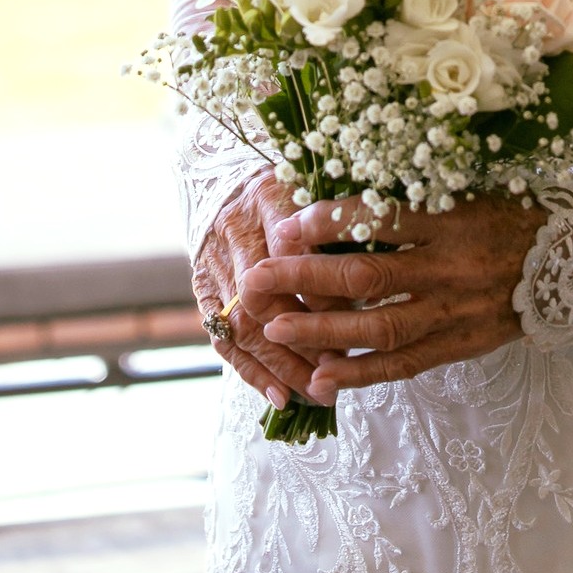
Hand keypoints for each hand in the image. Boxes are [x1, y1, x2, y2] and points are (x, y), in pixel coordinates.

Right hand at [193, 171, 339, 408]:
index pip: (294, 252)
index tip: (358, 315)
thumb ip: (337, 223)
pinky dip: (252, 371)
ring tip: (316, 393)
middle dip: (302, 338)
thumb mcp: (315, 187)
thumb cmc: (287, 183)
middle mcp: (235, 229)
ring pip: (242, 325)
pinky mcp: (202, 287)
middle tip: (338, 367)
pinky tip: (280, 397)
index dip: (323, 289)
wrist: (222, 176)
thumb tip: (371, 284)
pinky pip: (222, 337)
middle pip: (263, 296)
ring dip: (281, 365)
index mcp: (269, 195)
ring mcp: (213, 262)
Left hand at [239, 194, 546, 399]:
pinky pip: (404, 364)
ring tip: (275, 328)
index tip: (288, 222)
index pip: (381, 216)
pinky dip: (362, 374)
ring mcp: (455, 310)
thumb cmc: (511, 215)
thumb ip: (415, 199)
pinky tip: (323, 380)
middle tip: (257, 279)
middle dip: (305, 276)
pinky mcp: (460, 345)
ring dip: (322, 330)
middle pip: (367, 273)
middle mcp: (451, 265)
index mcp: (452, 217)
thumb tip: (344, 201)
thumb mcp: (469, 191)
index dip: (330, 220)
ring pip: (379, 326)